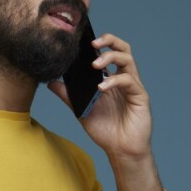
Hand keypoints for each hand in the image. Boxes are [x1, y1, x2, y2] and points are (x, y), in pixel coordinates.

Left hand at [46, 31, 152, 159]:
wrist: (121, 151)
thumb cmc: (106, 131)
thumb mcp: (81, 110)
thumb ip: (68, 95)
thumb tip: (50, 81)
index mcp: (111, 79)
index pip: (108, 52)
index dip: (98, 43)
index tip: (82, 41)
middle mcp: (124, 79)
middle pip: (122, 48)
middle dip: (109, 40)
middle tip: (93, 44)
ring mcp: (133, 86)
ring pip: (127, 59)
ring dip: (110, 57)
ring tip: (95, 65)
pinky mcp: (140, 95)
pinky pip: (129, 80)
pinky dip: (114, 81)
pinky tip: (102, 87)